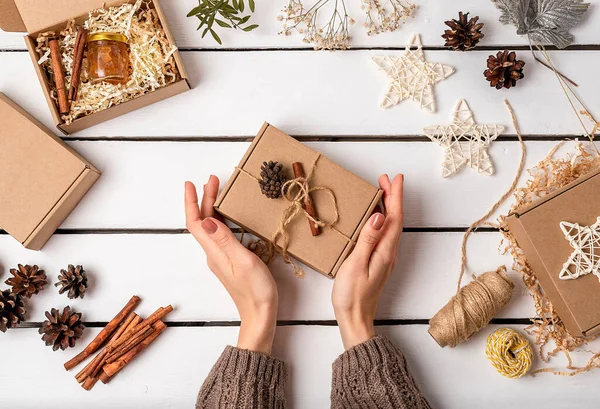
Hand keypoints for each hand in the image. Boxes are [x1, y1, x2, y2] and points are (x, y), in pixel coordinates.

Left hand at [185, 176, 277, 354]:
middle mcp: (213, 253)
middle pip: (202, 223)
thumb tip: (207, 220)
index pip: (195, 223)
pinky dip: (220, 220)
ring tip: (218, 192)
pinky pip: (219, 235)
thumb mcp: (243, 261)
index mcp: (214, 251)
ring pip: (210, 228)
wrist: (259, 315)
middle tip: (213, 180)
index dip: (191, 202)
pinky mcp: (229, 262)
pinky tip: (228, 217)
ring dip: (211, 208)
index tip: (191, 184)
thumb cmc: (255, 290)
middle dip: (204, 199)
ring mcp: (221, 258)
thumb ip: (226, 240)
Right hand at [332, 174, 403, 348]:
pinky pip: (384, 234)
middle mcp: (389, 253)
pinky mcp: (378, 262)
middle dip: (392, 197)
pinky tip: (374, 218)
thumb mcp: (356, 264)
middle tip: (384, 179)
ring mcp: (384, 258)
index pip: (395, 218)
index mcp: (385, 251)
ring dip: (388, 207)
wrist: (355, 320)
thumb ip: (368, 239)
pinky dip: (382, 220)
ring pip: (390, 226)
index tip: (395, 178)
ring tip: (380, 192)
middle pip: (395, 219)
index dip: (396, 196)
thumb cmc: (352, 295)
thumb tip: (380, 215)